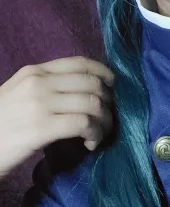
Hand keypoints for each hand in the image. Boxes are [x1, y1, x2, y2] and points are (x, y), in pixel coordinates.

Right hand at [0, 57, 114, 179]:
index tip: (113, 86)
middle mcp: (39, 82)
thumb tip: (82, 93)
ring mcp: (40, 103)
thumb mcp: (18, 94)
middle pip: (91, 83)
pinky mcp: (42, 127)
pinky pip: (84, 124)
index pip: (79, 63)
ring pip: (92, 103)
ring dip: (104, 121)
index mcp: (34, 71)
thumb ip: (45, 87)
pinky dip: (94, 133)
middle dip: (107, 102)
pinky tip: (89, 143)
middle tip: (106, 118)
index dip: (103, 72)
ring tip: (98, 134)